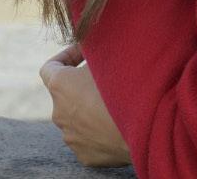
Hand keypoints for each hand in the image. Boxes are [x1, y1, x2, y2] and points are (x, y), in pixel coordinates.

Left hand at [40, 44, 130, 167]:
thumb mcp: (111, 57)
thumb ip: (97, 49)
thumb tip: (96, 42)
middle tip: (110, 78)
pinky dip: (100, 130)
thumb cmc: (127, 87)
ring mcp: (71, 136)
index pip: (50, 67)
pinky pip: (90, 137)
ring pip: (79, 117)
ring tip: (118, 102)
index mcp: (60, 85)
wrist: (146, 128)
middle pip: (66, 94)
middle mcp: (59, 113)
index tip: (85, 53)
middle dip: (84, 84)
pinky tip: (120, 123)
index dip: (67, 56)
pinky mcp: (84, 155)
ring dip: (92, 108)